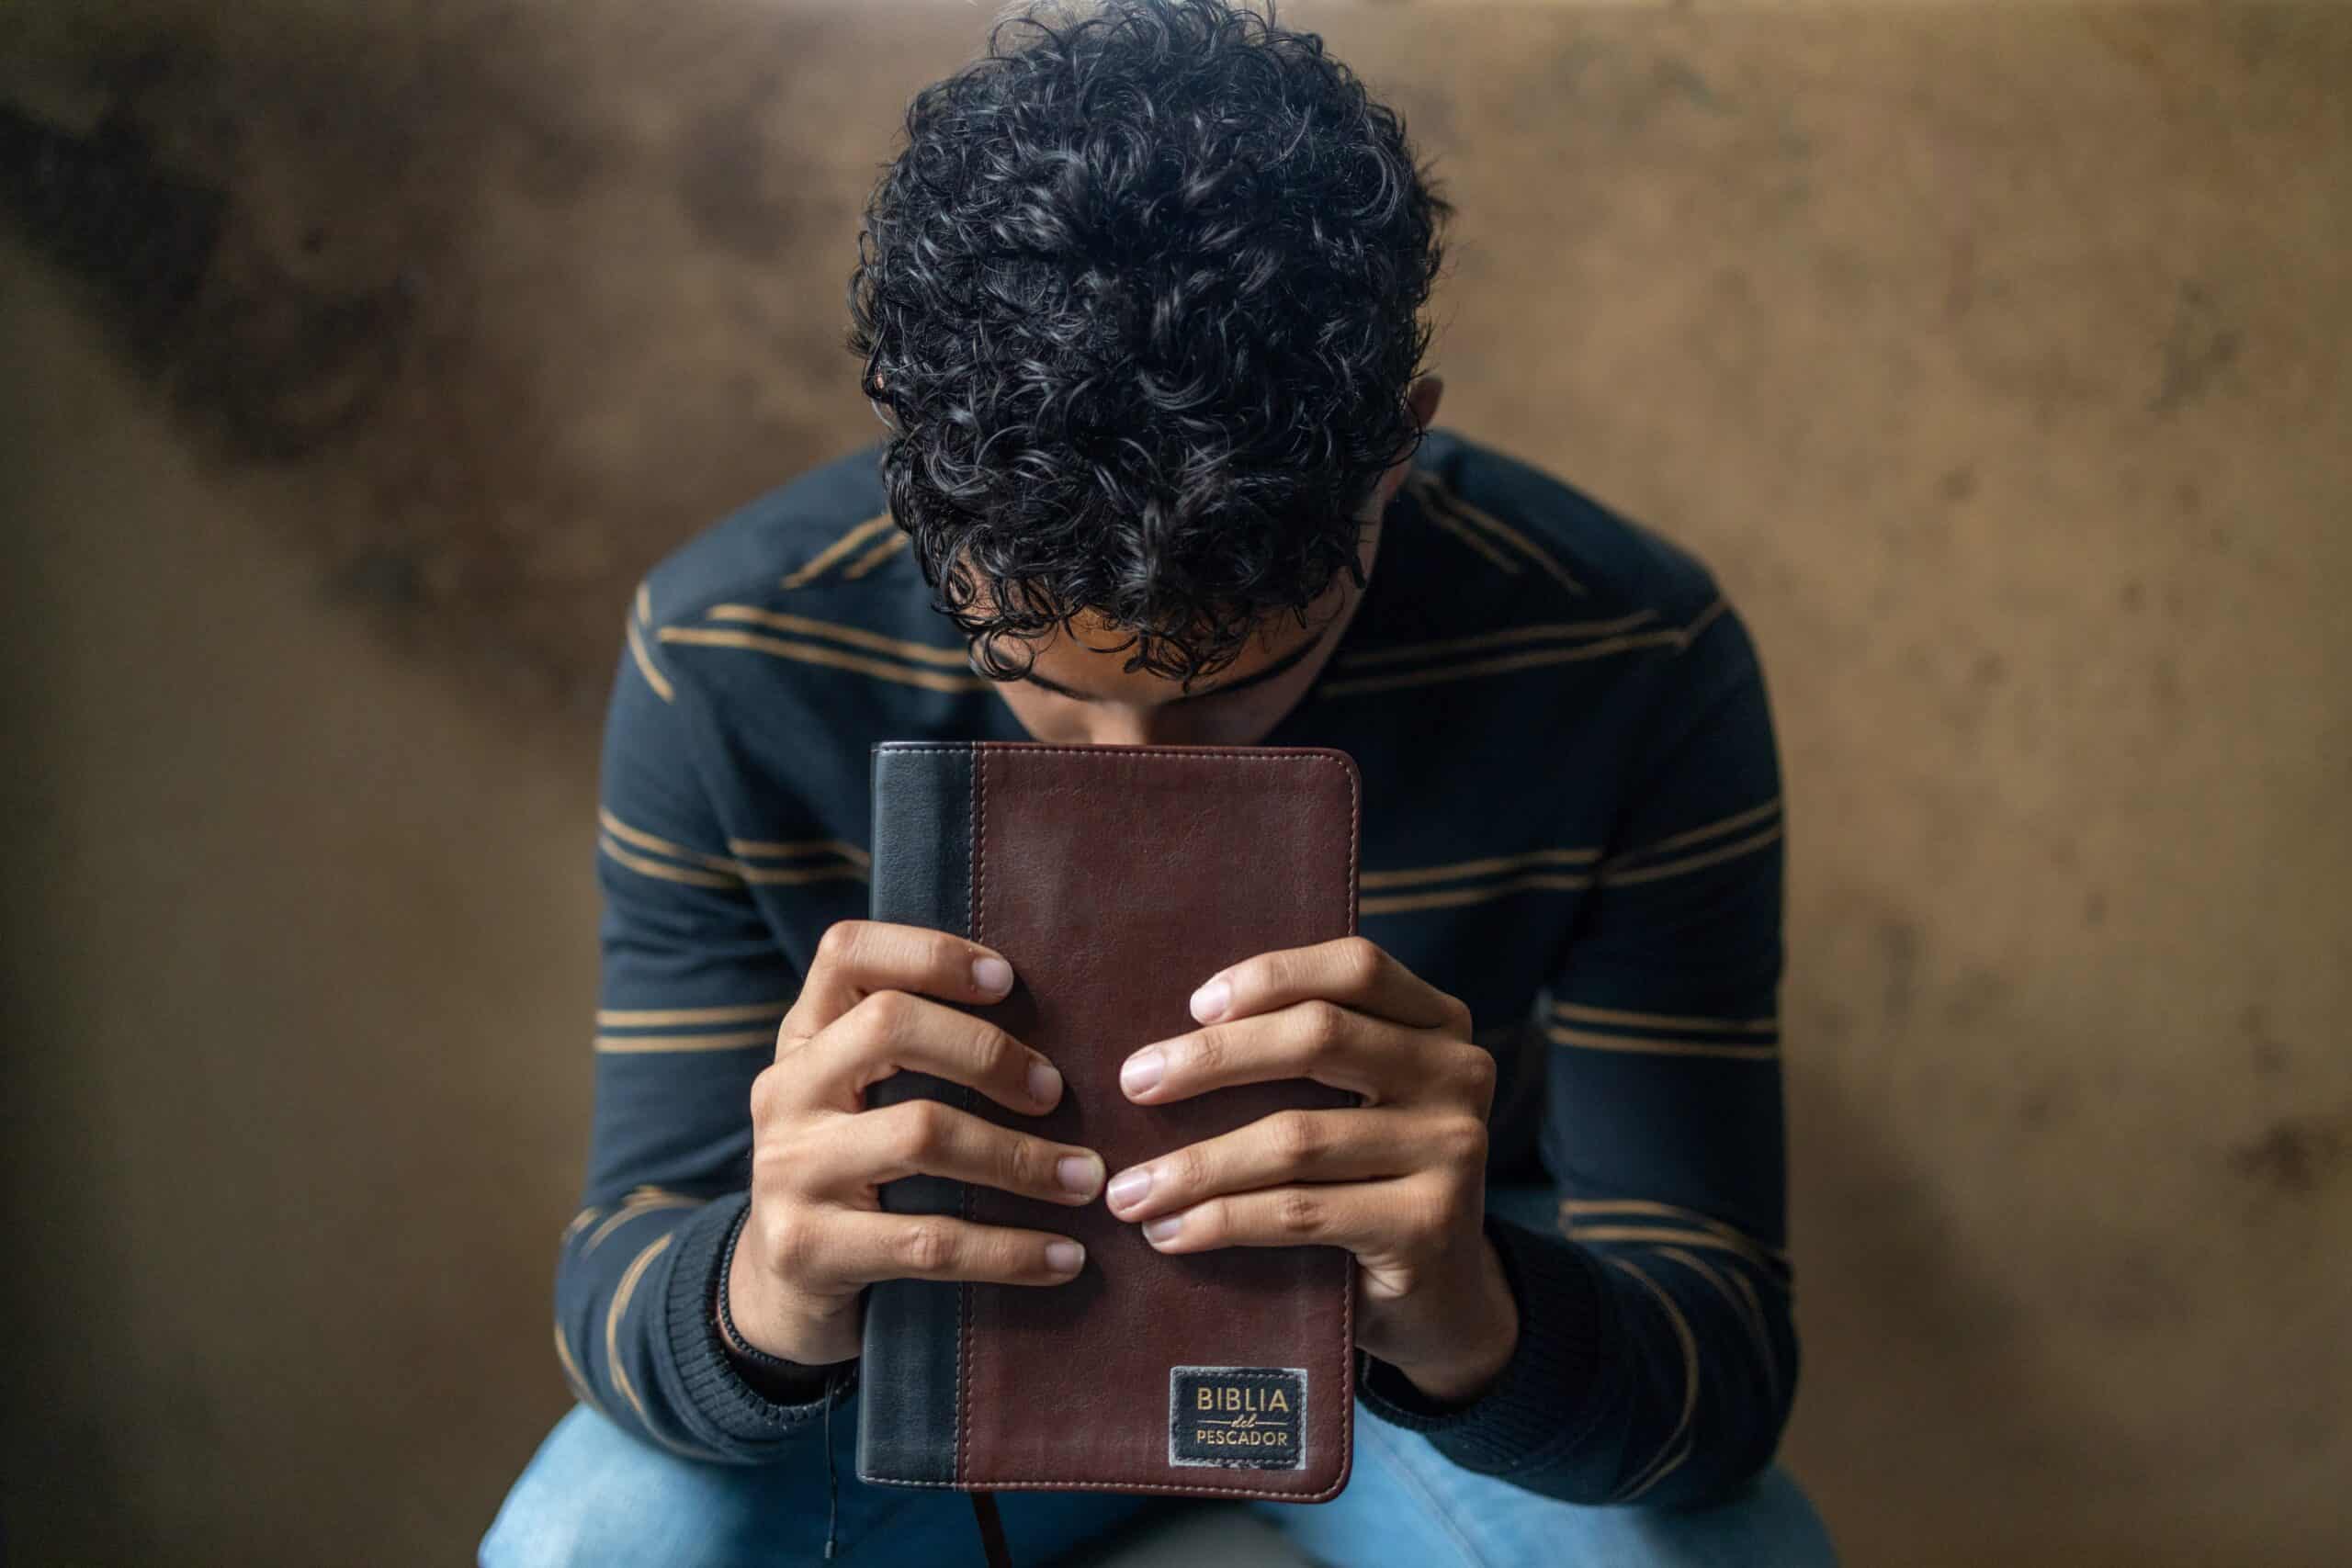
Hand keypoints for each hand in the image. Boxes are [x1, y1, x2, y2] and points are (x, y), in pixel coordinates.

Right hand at [726, 920, 1105, 1366]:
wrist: (783, 1290)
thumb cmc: (861, 1171)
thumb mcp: (863, 1096)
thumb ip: (917, 1050)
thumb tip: (1062, 1015)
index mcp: (806, 1036)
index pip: (847, 953)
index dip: (930, 953)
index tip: (1008, 979)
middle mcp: (787, 1089)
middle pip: (889, 1027)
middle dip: (988, 1052)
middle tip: (1056, 1092)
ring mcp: (788, 1169)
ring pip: (921, 1134)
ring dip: (1020, 1158)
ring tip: (1084, 1178)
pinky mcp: (807, 1248)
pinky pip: (930, 1241)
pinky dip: (1010, 1250)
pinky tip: (1064, 1257)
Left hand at [1105, 936, 1516, 1404]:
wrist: (1442, 1295)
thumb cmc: (1368, 1180)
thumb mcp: (1356, 1101)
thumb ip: (1307, 1056)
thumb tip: (1167, 1041)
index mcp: (1438, 1023)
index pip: (1355, 968)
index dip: (1271, 976)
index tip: (1192, 1005)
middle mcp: (1459, 1074)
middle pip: (1320, 1037)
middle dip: (1212, 1058)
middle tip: (1134, 1083)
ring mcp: (1453, 1150)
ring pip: (1296, 1137)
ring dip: (1196, 1165)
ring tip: (1129, 1189)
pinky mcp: (1429, 1225)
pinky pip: (1300, 1212)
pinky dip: (1222, 1221)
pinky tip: (1171, 1233)